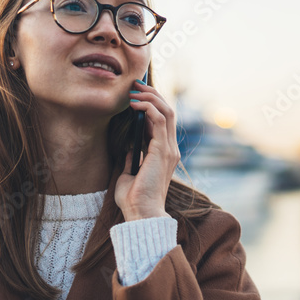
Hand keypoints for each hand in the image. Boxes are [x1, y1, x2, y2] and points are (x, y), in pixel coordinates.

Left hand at [115, 79, 180, 220]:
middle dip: (152, 94)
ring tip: (134, 91)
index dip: (152, 104)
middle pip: (168, 111)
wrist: (141, 213)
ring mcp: (168, 149)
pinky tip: (134, 104)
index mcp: (165, 154)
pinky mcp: (162, 150)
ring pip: (166, 111)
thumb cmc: (133, 199)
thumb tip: (129, 146)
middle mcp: (170, 150)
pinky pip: (159, 120)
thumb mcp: (130, 173)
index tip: (136, 94)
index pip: (164, 121)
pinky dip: (148, 107)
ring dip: (150, 97)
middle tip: (135, 85)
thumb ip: (133, 158)